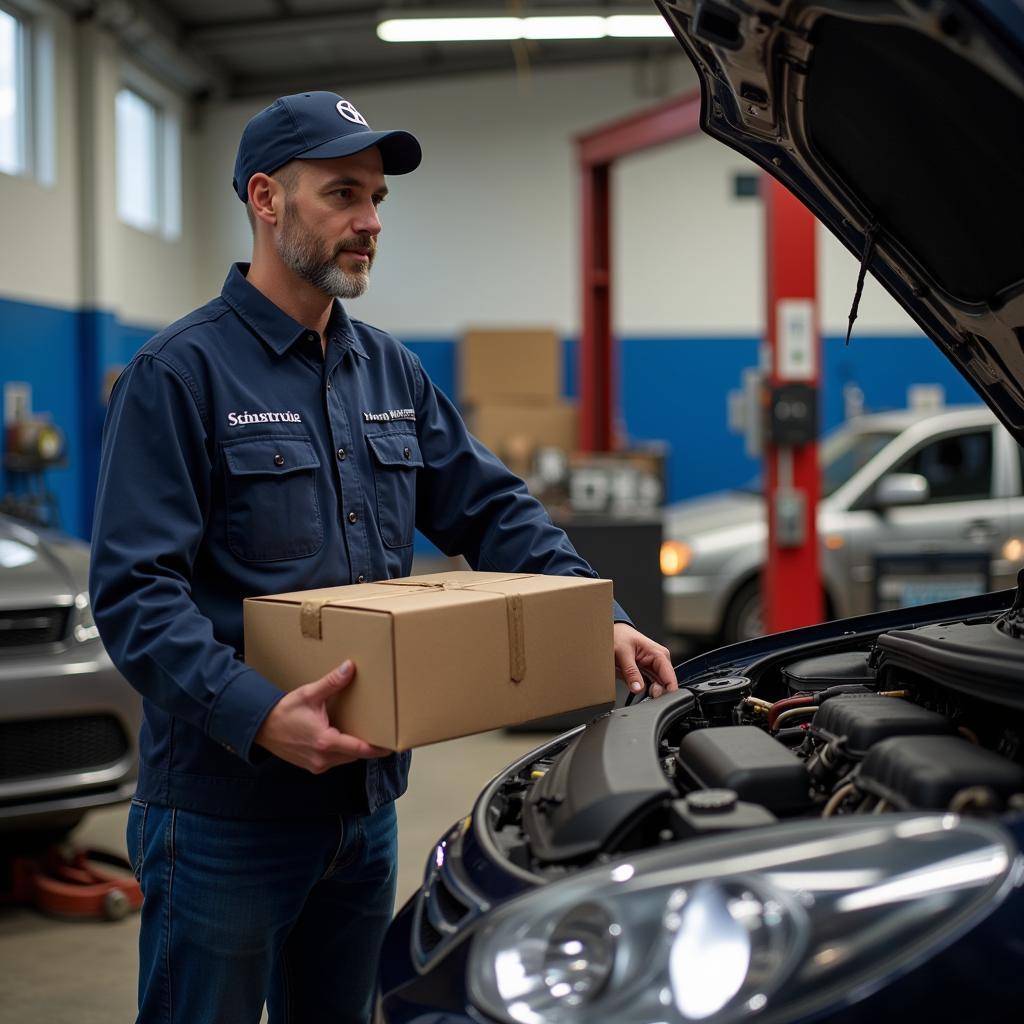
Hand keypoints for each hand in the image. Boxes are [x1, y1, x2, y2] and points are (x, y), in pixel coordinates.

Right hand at [254, 660, 388, 772]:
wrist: (261, 728)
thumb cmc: (284, 711)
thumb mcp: (309, 694)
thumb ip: (332, 683)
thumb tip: (350, 667)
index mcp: (325, 741)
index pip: (359, 749)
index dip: (378, 748)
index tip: (393, 745)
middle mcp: (323, 758)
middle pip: (356, 755)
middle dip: (370, 746)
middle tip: (385, 734)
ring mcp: (317, 764)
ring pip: (347, 759)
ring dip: (357, 749)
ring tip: (370, 734)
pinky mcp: (313, 766)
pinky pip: (336, 761)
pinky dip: (344, 751)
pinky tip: (347, 737)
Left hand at [613, 622, 676, 698]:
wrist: (613, 632)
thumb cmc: (619, 636)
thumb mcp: (622, 652)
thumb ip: (630, 671)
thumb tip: (638, 688)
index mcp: (659, 654)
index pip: (670, 679)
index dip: (665, 692)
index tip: (653, 697)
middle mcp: (660, 662)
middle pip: (665, 686)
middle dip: (655, 693)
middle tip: (640, 690)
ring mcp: (654, 668)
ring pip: (658, 688)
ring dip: (648, 692)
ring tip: (635, 686)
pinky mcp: (647, 673)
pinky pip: (650, 686)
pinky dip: (644, 690)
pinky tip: (636, 687)